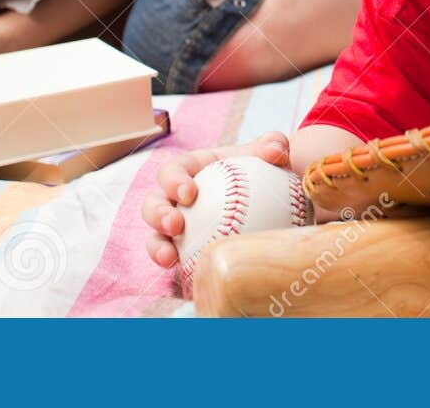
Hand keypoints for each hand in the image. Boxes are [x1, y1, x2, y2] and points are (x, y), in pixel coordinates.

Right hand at [141, 131, 291, 268]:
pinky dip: (177, 272)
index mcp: (191, 170)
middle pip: (153, 204)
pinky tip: (190, 282)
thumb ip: (273, 146)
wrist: (272, 207)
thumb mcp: (269, 157)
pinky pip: (175, 264)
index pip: (172, 171)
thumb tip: (276, 150)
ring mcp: (176, 230)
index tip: (189, 193)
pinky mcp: (183, 255)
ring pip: (155, 237)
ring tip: (169, 258)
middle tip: (176, 225)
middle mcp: (176, 200)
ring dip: (157, 247)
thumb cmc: (264, 174)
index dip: (174, 181)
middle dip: (158, 214)